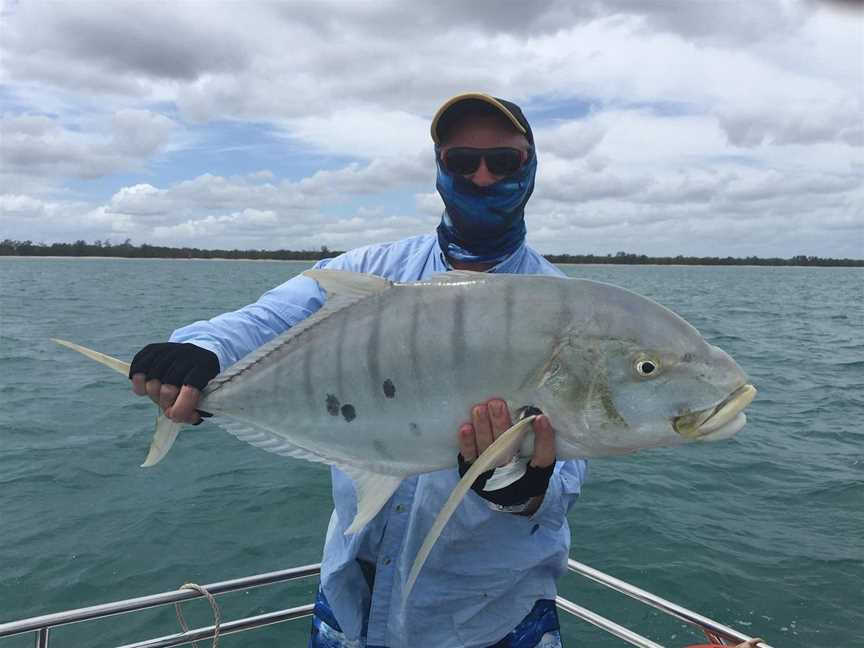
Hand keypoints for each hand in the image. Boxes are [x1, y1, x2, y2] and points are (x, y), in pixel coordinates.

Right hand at [129, 342, 218, 423]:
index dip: (181, 409)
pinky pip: (137, 370)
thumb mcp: (208, 396)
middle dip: (166, 404)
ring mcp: (169, 350)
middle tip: (170, 405)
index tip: (176, 416)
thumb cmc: (201, 382)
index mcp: (205, 367)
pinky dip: (139, 384)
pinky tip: (148, 386)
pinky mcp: (152, 349)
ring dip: (153, 395)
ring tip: (162, 396)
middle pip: (167, 389)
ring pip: (150, 381)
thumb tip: (176, 416)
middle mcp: (187, 354)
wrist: (197, 355)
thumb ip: (194, 410)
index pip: (190, 390)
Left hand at [457, 399, 555, 513]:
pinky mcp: (475, 472)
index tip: (540, 418)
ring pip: (486, 449)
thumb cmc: (528, 472)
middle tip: (497, 403)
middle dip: (501, 424)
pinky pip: (470, 457)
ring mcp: (491, 473)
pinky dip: (467, 443)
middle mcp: (511, 474)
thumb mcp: (543, 463)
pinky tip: (465, 428)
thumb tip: (540, 418)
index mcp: (533, 472)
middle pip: (507, 447)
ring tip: (479, 409)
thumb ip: (544, 443)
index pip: (542, 456)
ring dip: (482, 428)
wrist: (510, 498)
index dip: (543, 438)